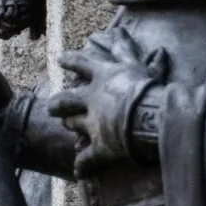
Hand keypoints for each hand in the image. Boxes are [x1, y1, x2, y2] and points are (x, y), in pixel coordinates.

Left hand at [49, 22, 169, 175]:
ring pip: (73, 124)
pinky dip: (83, 165)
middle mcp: (92, 99)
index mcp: (103, 76)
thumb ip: (127, 51)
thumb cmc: (149, 87)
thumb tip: (127, 34)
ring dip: (71, 125)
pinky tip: (79, 171)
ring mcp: (93, 124)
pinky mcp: (100, 146)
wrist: (153, 116)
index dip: (70, 61)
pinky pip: (87, 158)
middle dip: (58, 103)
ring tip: (68, 127)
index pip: (81, 64)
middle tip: (52, 106)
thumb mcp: (136, 64)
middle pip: (67, 99)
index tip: (60, 60)